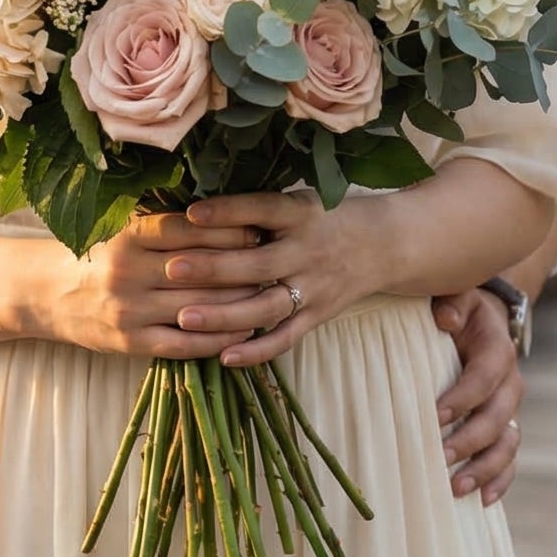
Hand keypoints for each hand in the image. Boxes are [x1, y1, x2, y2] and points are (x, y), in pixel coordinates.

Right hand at [45, 210, 269, 358]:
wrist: (48, 293)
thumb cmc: (98, 255)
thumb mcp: (123, 229)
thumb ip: (164, 223)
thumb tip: (224, 211)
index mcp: (128, 236)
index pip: (188, 229)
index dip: (227, 230)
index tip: (260, 228)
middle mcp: (128, 271)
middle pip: (198, 269)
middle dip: (242, 267)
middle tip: (276, 263)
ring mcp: (129, 310)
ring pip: (196, 307)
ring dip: (237, 305)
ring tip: (269, 297)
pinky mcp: (130, 342)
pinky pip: (183, 344)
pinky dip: (216, 340)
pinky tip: (242, 333)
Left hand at [166, 192, 379, 365]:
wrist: (384, 244)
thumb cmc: (324, 217)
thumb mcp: (299, 200)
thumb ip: (257, 206)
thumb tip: (195, 205)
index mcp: (302, 214)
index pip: (262, 210)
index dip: (228, 211)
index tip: (190, 214)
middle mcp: (309, 251)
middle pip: (259, 264)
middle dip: (214, 268)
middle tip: (172, 269)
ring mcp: (315, 288)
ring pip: (267, 307)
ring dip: (224, 315)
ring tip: (184, 318)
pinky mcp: (318, 316)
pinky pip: (285, 338)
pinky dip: (256, 351)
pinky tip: (223, 357)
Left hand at [431, 287, 523, 505]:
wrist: (482, 324)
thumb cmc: (459, 311)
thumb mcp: (457, 296)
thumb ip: (452, 300)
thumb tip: (445, 318)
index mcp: (497, 350)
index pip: (484, 377)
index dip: (463, 397)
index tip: (434, 416)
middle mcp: (509, 384)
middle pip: (497, 418)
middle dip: (469, 441)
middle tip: (438, 458)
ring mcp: (509, 411)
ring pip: (507, 445)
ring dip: (484, 469)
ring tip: (455, 489)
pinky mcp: (505, 430)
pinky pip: (509, 461)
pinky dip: (499, 482)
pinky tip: (482, 501)